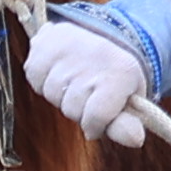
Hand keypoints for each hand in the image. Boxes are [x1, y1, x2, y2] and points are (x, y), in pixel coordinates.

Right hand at [24, 18, 151, 145]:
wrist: (103, 30)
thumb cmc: (115, 74)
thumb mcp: (129, 100)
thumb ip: (126, 124)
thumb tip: (135, 140)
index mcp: (121, 72)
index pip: (97, 118)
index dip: (96, 126)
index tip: (100, 119)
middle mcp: (94, 57)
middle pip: (71, 109)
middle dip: (79, 108)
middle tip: (89, 92)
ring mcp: (67, 48)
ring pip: (52, 94)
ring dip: (61, 93)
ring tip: (75, 77)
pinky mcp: (44, 42)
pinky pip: (35, 78)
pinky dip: (43, 79)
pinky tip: (59, 68)